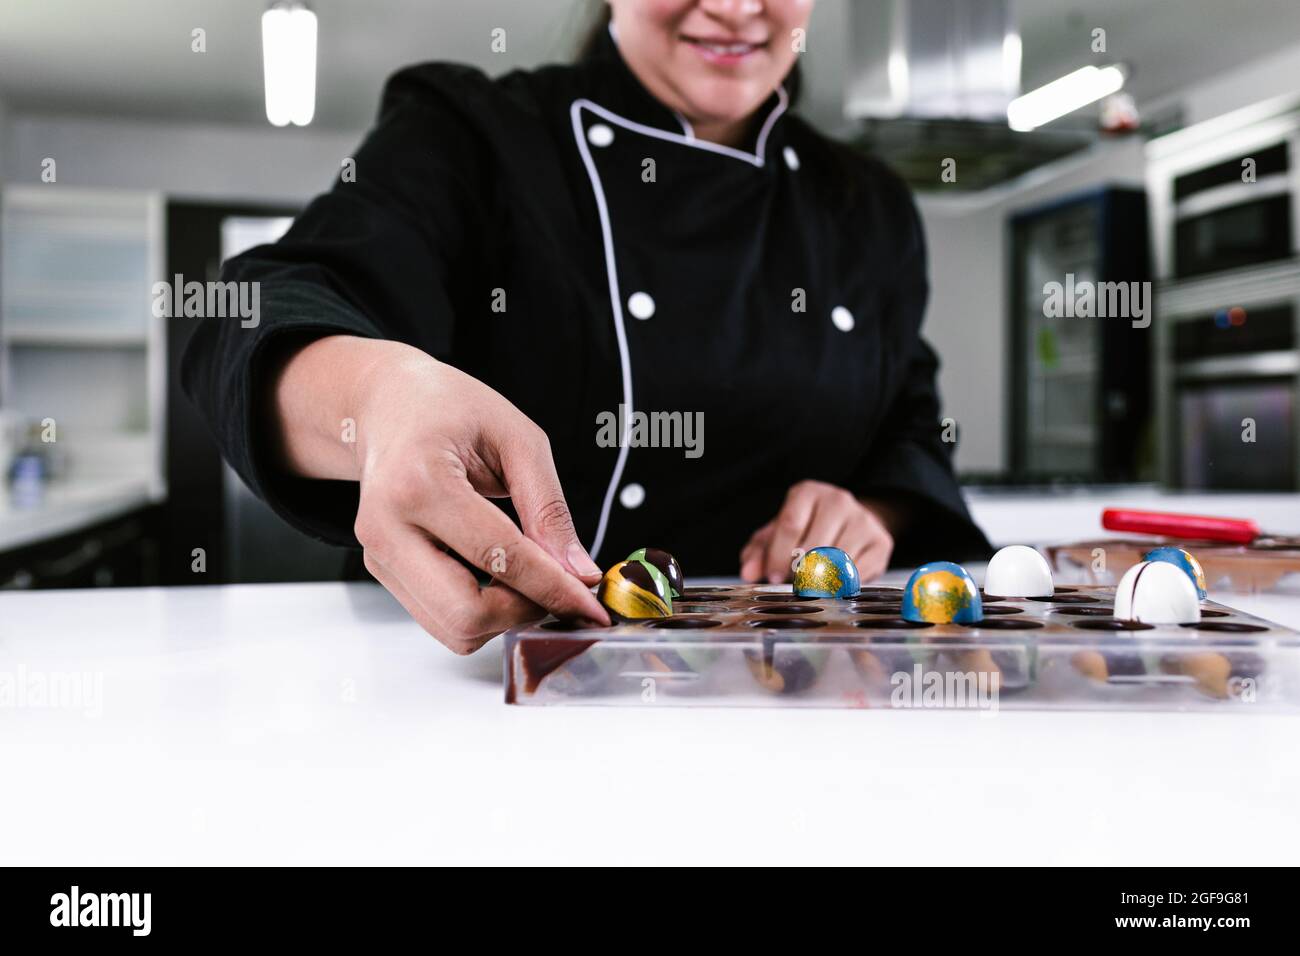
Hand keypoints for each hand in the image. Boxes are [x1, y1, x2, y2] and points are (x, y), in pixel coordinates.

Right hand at [271, 336, 609, 653]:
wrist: (387, 405)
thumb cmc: (449, 409)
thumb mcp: (517, 439)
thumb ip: (549, 510)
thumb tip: (580, 574)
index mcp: (420, 481)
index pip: (500, 558)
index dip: (555, 589)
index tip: (593, 607)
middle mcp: (387, 526)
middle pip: (466, 613)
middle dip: (524, 612)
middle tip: (559, 589)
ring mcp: (378, 554)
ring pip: (453, 629)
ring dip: (504, 616)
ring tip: (528, 577)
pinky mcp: (381, 570)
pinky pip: (441, 617)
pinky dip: (482, 610)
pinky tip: (499, 575)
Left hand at [739, 480, 895, 584]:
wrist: (852, 523)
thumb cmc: (807, 528)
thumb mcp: (777, 535)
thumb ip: (759, 552)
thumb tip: (748, 572)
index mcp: (808, 493)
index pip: (790, 525)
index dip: (779, 556)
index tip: (773, 578)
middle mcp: (838, 500)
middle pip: (814, 545)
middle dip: (799, 572)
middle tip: (794, 585)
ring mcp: (862, 520)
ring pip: (837, 561)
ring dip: (821, 581)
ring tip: (813, 584)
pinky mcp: (881, 542)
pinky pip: (858, 573)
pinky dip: (843, 585)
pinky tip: (835, 584)